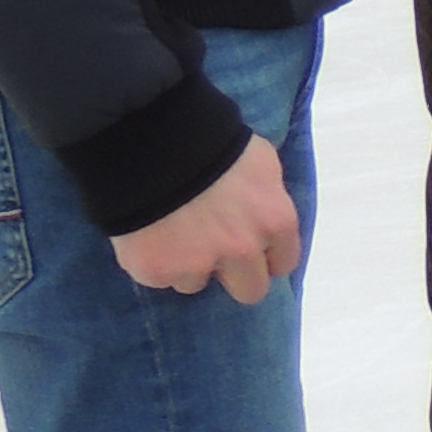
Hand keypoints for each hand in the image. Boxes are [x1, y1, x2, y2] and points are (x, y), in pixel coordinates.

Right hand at [113, 131, 302, 303]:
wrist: (149, 141)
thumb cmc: (212, 143)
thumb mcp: (258, 163)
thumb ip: (266, 199)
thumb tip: (263, 218)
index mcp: (275, 223)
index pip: (283, 262)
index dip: (266, 257)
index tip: (252, 250)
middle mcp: (243, 250)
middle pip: (250, 290)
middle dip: (234, 275)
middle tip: (213, 253)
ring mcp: (198, 265)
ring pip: (196, 283)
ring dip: (187, 266)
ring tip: (172, 231)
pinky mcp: (156, 271)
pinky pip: (159, 278)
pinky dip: (154, 261)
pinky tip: (148, 232)